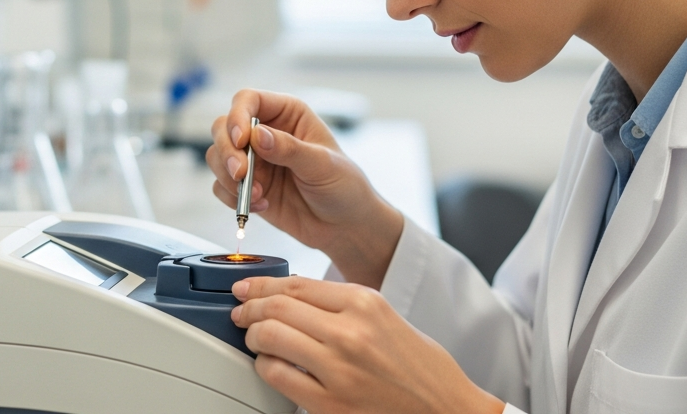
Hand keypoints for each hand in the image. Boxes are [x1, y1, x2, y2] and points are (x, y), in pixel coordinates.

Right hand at [206, 89, 402, 286]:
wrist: (345, 227)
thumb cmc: (344, 187)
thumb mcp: (322, 164)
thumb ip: (289, 149)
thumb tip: (257, 136)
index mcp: (288, 114)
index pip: (248, 100)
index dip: (237, 116)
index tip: (241, 141)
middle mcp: (266, 133)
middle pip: (224, 127)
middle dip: (227, 151)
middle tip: (240, 174)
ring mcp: (255, 161)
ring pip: (218, 156)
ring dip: (228, 177)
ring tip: (257, 195)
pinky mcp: (247, 187)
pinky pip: (221, 186)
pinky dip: (232, 198)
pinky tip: (260, 206)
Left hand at [232, 276, 504, 413]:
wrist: (444, 407)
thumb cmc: (416, 363)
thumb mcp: (383, 315)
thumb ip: (339, 303)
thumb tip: (288, 294)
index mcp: (364, 302)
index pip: (295, 284)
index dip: (262, 284)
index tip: (246, 288)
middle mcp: (350, 331)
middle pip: (277, 307)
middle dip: (250, 308)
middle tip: (242, 313)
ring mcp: (339, 368)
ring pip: (271, 337)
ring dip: (254, 336)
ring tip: (256, 339)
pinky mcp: (330, 403)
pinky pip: (278, 376)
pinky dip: (265, 367)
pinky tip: (271, 365)